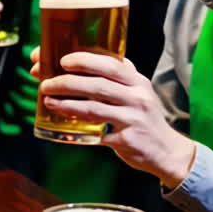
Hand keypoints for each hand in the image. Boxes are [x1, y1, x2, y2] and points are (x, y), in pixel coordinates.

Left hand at [38, 51, 195, 188]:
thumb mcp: (138, 92)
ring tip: (48, 101)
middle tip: (45, 83)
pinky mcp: (127, 140)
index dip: (84, 60)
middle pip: (97, 85)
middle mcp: (137, 97)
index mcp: (137, 81)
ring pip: (94, 108)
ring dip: (67, 104)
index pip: (110, 64)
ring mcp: (133, 119)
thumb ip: (117, 78)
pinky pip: (98, 133)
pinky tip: (63, 125)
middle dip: (67, 82)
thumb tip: (81, 64)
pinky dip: (79, 129)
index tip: (63, 60)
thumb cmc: (144, 117)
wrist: (167, 150)